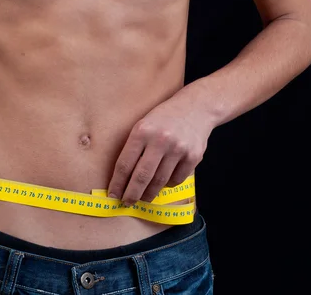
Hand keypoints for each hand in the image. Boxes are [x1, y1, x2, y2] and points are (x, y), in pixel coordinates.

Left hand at [107, 85, 216, 205]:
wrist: (196, 107)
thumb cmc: (164, 118)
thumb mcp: (144, 124)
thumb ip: (134, 147)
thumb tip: (123, 178)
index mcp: (142, 131)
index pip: (125, 164)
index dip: (118, 183)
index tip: (113, 194)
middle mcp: (160, 140)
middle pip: (142, 177)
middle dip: (132, 194)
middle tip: (127, 202)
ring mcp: (178, 148)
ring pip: (160, 181)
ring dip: (149, 193)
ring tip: (143, 197)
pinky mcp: (193, 156)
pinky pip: (176, 179)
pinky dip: (168, 185)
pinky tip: (163, 183)